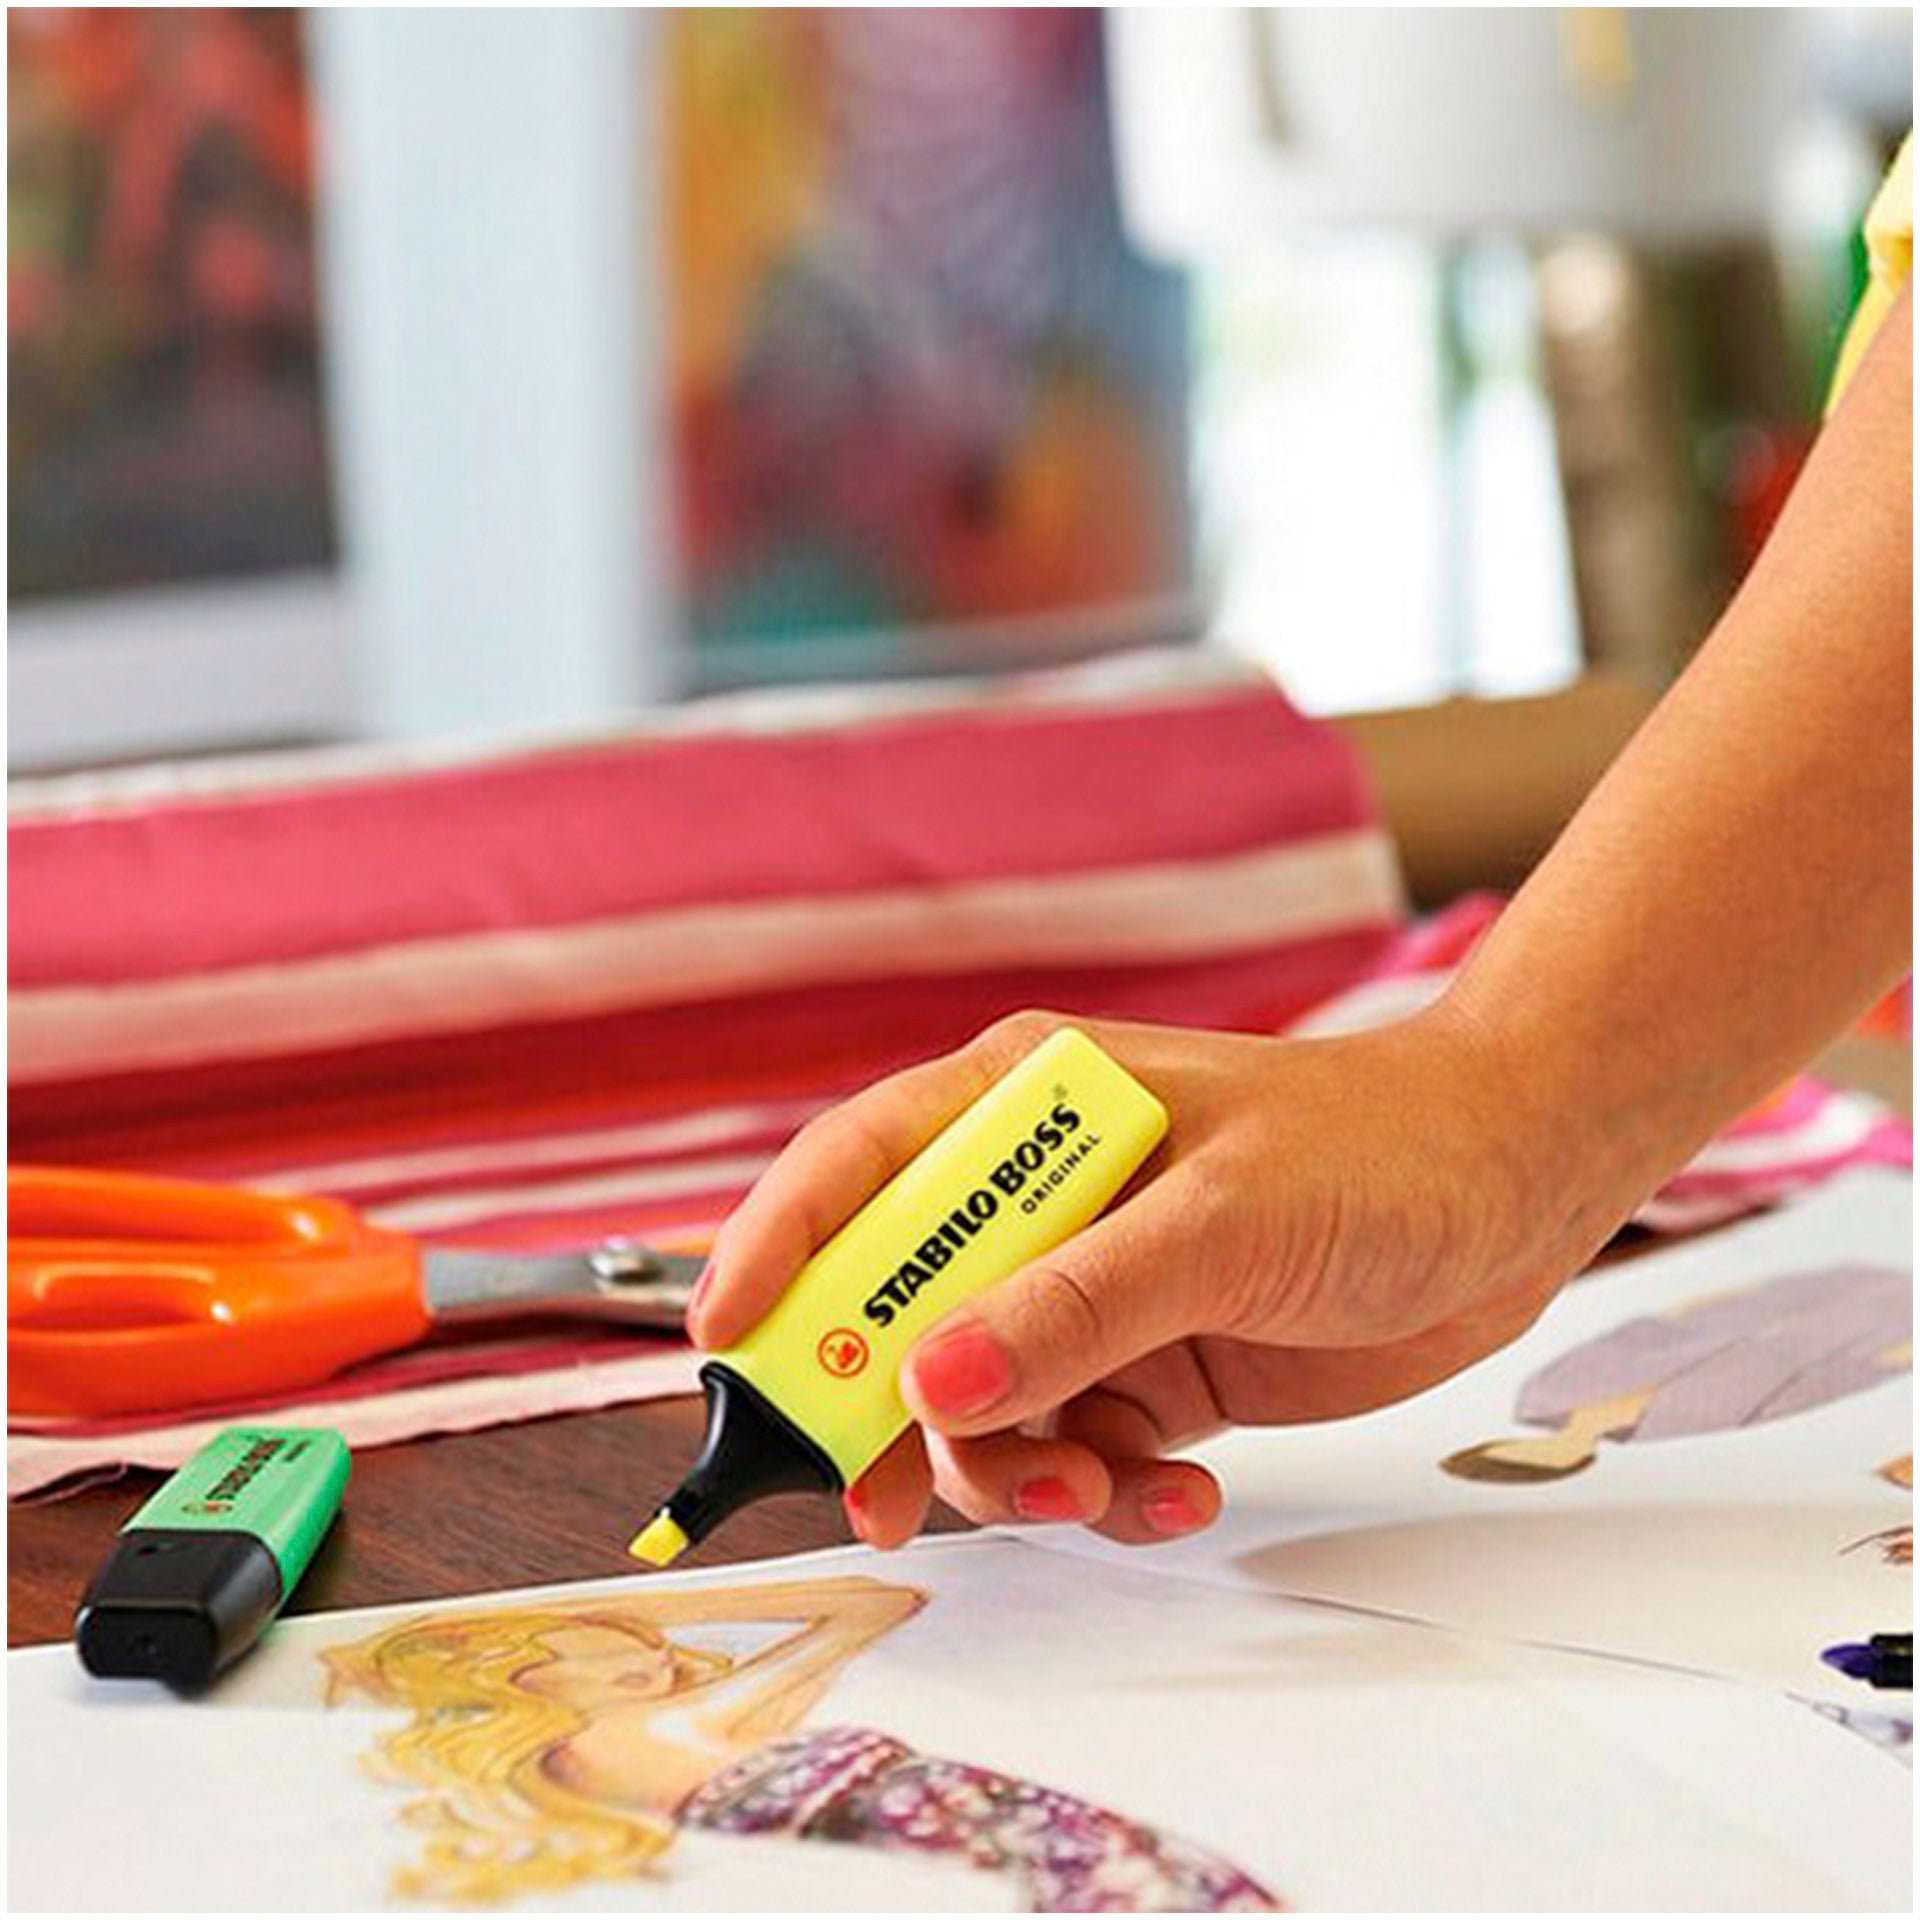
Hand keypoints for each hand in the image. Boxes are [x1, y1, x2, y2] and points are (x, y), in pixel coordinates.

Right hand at [692, 1005, 1643, 1548]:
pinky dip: (1104, 1490)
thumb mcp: (1219, 1220)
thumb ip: (1077, 1301)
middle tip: (894, 1499)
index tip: (725, 1347)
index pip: (858, 1171)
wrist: (1514, 1188)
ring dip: (1013, 1470)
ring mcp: (1088, 1289)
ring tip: (1095, 1490)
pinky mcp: (1145, 1363)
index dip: (777, 1252)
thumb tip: (929, 1384)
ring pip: (980, 1403)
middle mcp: (1037, 1200)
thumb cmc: (1371, 1148)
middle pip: (897, 1310)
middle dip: (889, 1409)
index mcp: (1025, 1108)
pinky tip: (1175, 1490)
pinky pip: (1073, 1448)